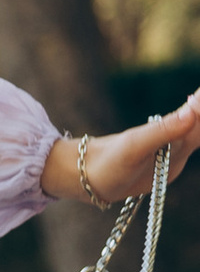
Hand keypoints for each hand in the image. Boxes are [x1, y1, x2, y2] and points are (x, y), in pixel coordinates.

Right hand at [47, 88, 199, 210]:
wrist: (84, 176)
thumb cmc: (106, 166)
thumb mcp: (133, 146)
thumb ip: (163, 130)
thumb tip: (192, 113)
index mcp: (173, 162)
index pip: (197, 131)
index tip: (199, 95)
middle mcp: (174, 160)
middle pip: (197, 130)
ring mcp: (165, 155)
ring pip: (189, 130)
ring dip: (196, 112)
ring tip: (199, 96)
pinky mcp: (155, 149)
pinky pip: (178, 129)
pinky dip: (187, 116)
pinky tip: (191, 105)